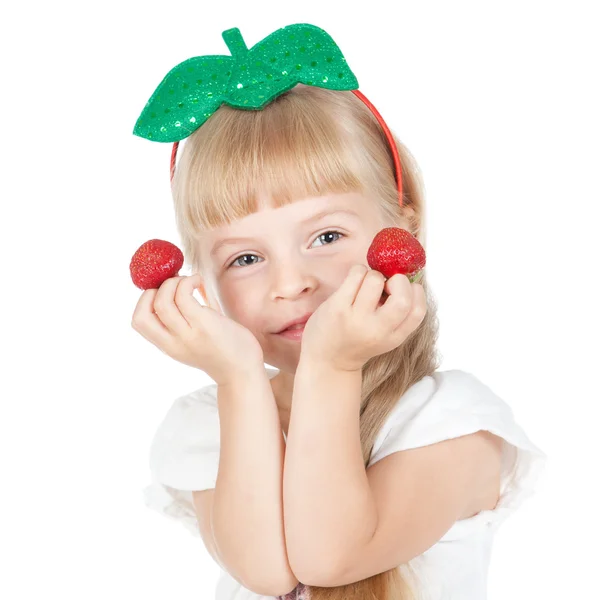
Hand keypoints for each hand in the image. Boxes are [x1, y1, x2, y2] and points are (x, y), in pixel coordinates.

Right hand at [131, 274, 263, 384]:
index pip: (139, 322)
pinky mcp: (204, 325)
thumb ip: (184, 320)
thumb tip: (182, 286)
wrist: (243, 373)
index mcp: (167, 346)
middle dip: (153, 290)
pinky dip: (188, 282)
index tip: (164, 290)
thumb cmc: (224, 351)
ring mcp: (187, 334)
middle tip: (174, 285)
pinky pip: (184, 296)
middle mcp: (173, 343)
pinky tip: (199, 282)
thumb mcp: (194, 339)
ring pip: (162, 302)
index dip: (145, 300)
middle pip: (141, 315)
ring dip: (173, 283)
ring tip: (190, 281)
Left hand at [300, 264, 426, 371]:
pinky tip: (354, 282)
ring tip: (366, 284)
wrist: (328, 360)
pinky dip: (358, 271)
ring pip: (375, 279)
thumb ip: (398, 314)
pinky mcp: (337, 307)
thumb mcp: (385, 335)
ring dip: (373, 274)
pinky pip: (355, 274)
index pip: (418, 310)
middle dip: (399, 281)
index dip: (416, 292)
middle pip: (402, 298)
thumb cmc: (359, 340)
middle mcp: (377, 330)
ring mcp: (356, 318)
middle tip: (387, 283)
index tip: (404, 289)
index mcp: (394, 337)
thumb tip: (403, 275)